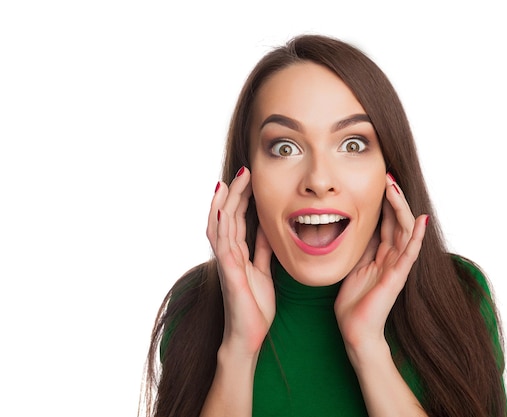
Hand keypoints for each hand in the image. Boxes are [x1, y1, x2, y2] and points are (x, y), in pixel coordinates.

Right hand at [206, 167, 275, 356]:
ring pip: (220, 226)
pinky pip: (222, 246)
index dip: (243, 198)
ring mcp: (226, 262)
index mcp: (239, 252)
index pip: (238, 219)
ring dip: (224, 203)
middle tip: (244, 171)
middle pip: (228, 216)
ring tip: (229, 181)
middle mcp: (229, 254)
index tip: (251, 179)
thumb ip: (263, 250)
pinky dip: (221, 226)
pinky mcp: (228, 273)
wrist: (247, 336)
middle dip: (234, 193)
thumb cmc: (254, 306)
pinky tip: (224, 210)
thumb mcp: (264, 271)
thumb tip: (269, 229)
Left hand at [335, 174, 427, 354]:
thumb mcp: (354, 266)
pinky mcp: (397, 277)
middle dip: (394, 198)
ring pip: (405, 231)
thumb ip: (362, 249)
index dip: (386, 202)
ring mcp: (397, 267)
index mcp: (382, 255)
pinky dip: (417, 236)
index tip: (381, 181)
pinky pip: (410, 253)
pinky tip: (421, 220)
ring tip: (395, 188)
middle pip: (398, 222)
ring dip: (401, 208)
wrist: (355, 330)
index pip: (388, 222)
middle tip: (388, 176)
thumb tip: (359, 227)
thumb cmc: (354, 302)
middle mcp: (393, 258)